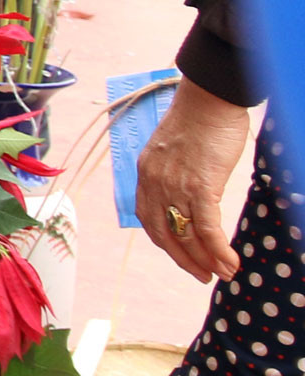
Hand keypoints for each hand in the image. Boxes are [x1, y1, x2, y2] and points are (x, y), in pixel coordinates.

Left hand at [137, 77, 251, 282]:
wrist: (208, 100)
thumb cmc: (198, 119)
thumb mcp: (173, 149)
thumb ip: (173, 171)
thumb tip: (188, 190)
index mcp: (146, 173)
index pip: (148, 217)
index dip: (165, 241)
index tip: (180, 253)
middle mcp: (155, 183)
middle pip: (165, 234)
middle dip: (184, 259)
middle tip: (201, 276)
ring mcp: (176, 187)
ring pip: (187, 236)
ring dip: (206, 261)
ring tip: (222, 274)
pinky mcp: (200, 187)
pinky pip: (206, 229)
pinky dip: (218, 250)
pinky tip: (229, 263)